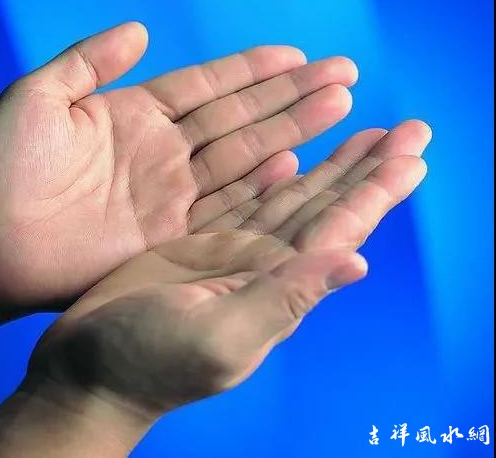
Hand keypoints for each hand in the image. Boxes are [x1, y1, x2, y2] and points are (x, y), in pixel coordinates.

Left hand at [0, 21, 357, 308]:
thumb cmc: (0, 170)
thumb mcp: (37, 99)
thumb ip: (87, 62)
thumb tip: (140, 31)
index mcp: (135, 114)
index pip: (208, 85)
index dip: (253, 70)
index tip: (298, 56)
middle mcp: (163, 152)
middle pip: (239, 118)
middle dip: (290, 97)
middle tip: (343, 75)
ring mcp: (169, 194)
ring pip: (243, 158)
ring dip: (290, 133)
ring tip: (338, 108)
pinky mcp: (168, 236)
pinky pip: (224, 206)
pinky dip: (260, 186)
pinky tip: (295, 163)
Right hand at [25, 120, 428, 416]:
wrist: (88, 371)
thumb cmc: (149, 362)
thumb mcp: (222, 334)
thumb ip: (284, 298)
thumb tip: (357, 262)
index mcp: (276, 286)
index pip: (339, 229)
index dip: (377, 191)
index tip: (413, 153)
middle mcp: (260, 266)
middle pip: (324, 206)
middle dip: (365, 168)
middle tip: (408, 129)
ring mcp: (227, 253)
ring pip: (287, 197)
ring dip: (326, 166)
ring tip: (362, 133)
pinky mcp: (193, 243)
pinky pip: (240, 201)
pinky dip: (268, 177)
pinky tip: (289, 157)